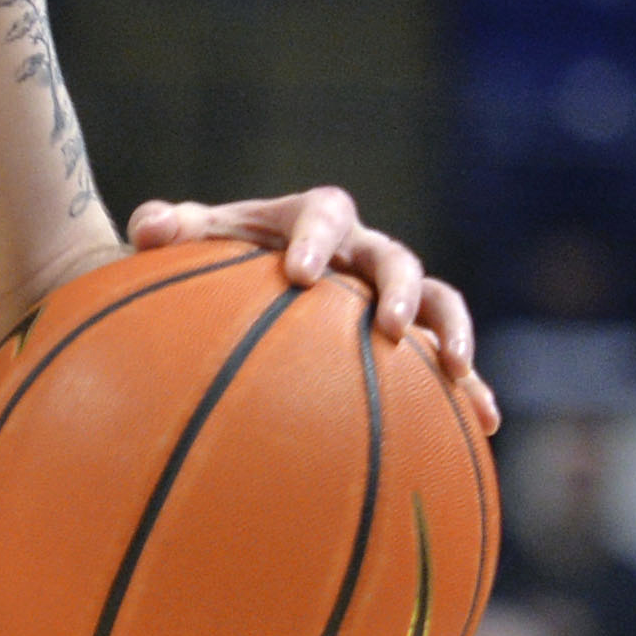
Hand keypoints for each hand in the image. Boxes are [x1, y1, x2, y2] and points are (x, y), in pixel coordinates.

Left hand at [127, 187, 499, 433]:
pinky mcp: (405, 336)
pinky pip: (444, 356)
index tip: (298, 273)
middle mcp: (360, 251)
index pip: (323, 213)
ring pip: (437, 301)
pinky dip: (469, 385)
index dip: (315, 237)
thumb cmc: (204, 259)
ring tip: (457, 371)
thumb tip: (150, 228)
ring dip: (452, 332)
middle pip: (394, 257)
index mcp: (309, 217)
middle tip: (388, 326)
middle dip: (396, 289)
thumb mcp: (181, 241)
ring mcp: (387, 292)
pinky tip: (485, 423)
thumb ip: (164, 227)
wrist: (227, 283)